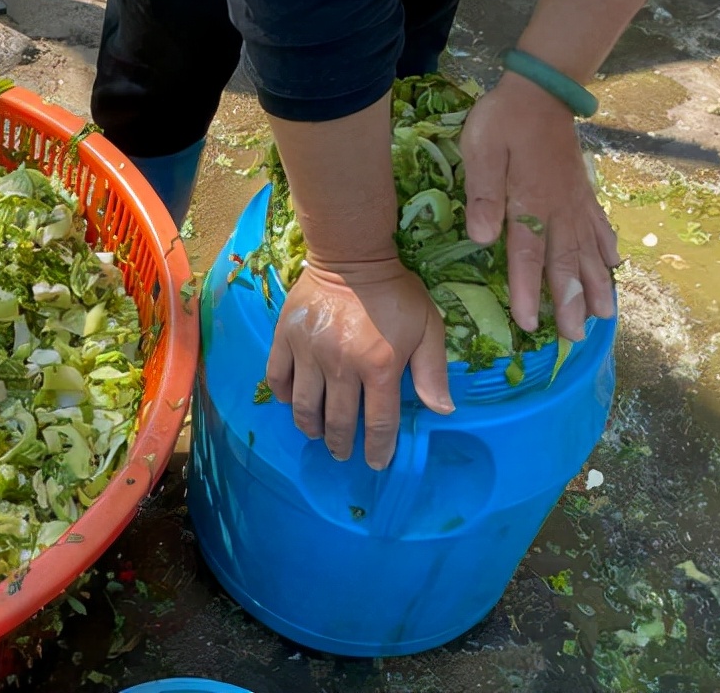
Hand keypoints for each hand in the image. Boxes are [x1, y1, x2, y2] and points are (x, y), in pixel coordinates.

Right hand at [266, 260, 454, 469]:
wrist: (351, 256)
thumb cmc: (395, 293)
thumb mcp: (428, 327)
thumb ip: (432, 371)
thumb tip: (442, 411)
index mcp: (380, 366)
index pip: (379, 423)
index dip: (377, 449)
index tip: (375, 462)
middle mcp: (342, 366)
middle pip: (338, 421)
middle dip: (341, 444)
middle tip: (342, 452)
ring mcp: (309, 353)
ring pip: (305, 407)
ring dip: (311, 428)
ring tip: (317, 434)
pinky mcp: (285, 339)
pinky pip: (277, 378)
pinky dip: (284, 396)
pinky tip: (292, 402)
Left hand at [460, 73, 620, 340]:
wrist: (540, 87)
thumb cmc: (502, 120)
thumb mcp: (480, 152)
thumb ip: (483, 194)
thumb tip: (483, 238)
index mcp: (529, 202)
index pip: (528, 256)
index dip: (528, 292)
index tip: (532, 325)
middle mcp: (557, 208)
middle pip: (565, 263)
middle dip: (569, 302)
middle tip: (576, 337)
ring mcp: (574, 200)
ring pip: (587, 249)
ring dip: (594, 283)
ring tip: (604, 314)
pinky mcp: (581, 188)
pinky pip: (598, 223)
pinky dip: (606, 246)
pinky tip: (614, 264)